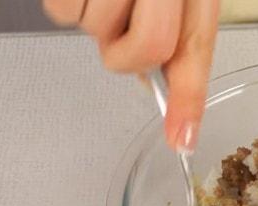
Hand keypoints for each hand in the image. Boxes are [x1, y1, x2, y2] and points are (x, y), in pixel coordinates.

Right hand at [43, 0, 219, 150]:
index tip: (182, 140)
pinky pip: (61, 13)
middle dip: (130, 55)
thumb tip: (159, 80)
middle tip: (126, 25)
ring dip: (97, 19)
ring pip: (96, 32)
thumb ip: (177, 25)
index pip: (195, 46)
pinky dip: (68, 4)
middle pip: (146, 49)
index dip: (190, 99)